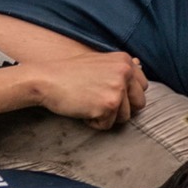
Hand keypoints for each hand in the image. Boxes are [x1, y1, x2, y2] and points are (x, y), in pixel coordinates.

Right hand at [31, 53, 148, 129]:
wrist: (44, 79)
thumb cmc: (68, 72)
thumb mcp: (98, 62)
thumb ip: (119, 67)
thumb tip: (139, 64)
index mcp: (125, 61)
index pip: (143, 87)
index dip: (127, 96)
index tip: (108, 94)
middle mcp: (125, 73)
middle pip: (139, 104)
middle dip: (121, 109)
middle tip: (99, 103)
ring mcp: (118, 89)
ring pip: (125, 117)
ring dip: (107, 116)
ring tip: (88, 104)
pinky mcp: (108, 105)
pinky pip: (108, 125)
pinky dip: (94, 123)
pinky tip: (82, 110)